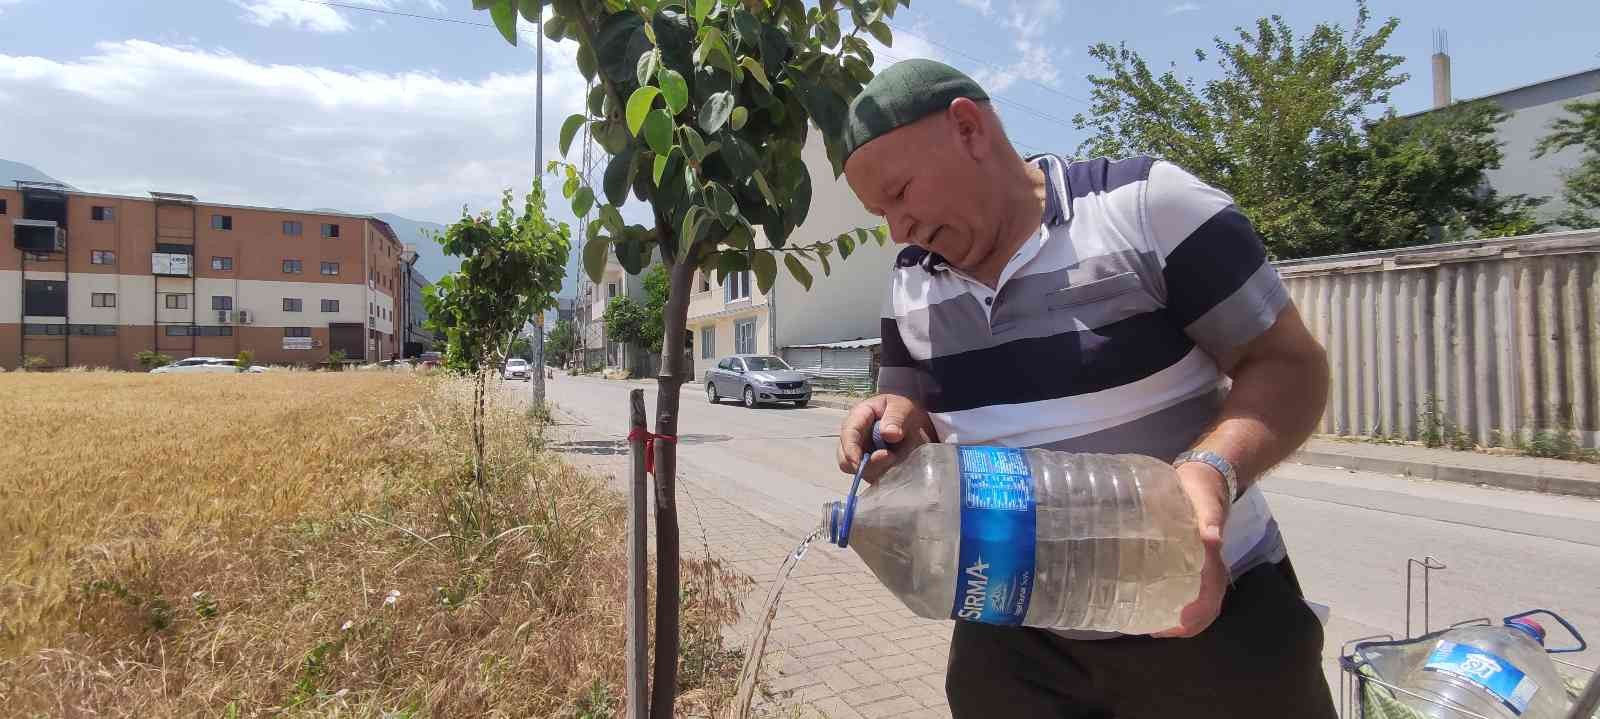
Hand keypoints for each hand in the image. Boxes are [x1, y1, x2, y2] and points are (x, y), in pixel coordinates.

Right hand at [836, 394, 934, 482]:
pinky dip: (885, 473)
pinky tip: (897, 461)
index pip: (848, 435)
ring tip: (899, 454)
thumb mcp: (902, 407)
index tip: (859, 464)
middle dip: (867, 465)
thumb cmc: (901, 410)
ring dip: (881, 468)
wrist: (908, 419)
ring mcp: (861, 455)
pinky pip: (874, 477)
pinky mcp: (870, 467)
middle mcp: (853, 439)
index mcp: (857, 418)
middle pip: (846, 460)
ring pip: (861, 472)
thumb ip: (896, 418)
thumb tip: (890, 434)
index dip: (850, 451)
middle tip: (892, 457)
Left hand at [1152, 462, 1230, 637]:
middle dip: (1185, 626)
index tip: (1175, 623)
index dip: (1196, 616)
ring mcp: (1200, 566)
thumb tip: (1212, 540)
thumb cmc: (1203, 491)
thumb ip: (1209, 520)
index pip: (1211, 597)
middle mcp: (1209, 568)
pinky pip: (1185, 587)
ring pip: (1196, 601)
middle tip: (1154, 630)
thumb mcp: (1206, 503)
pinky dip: (1172, 601)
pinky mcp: (1188, 559)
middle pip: (1205, 608)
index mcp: (1213, 560)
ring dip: (1179, 618)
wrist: (1205, 477)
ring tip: (1151, 623)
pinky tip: (1148, 601)